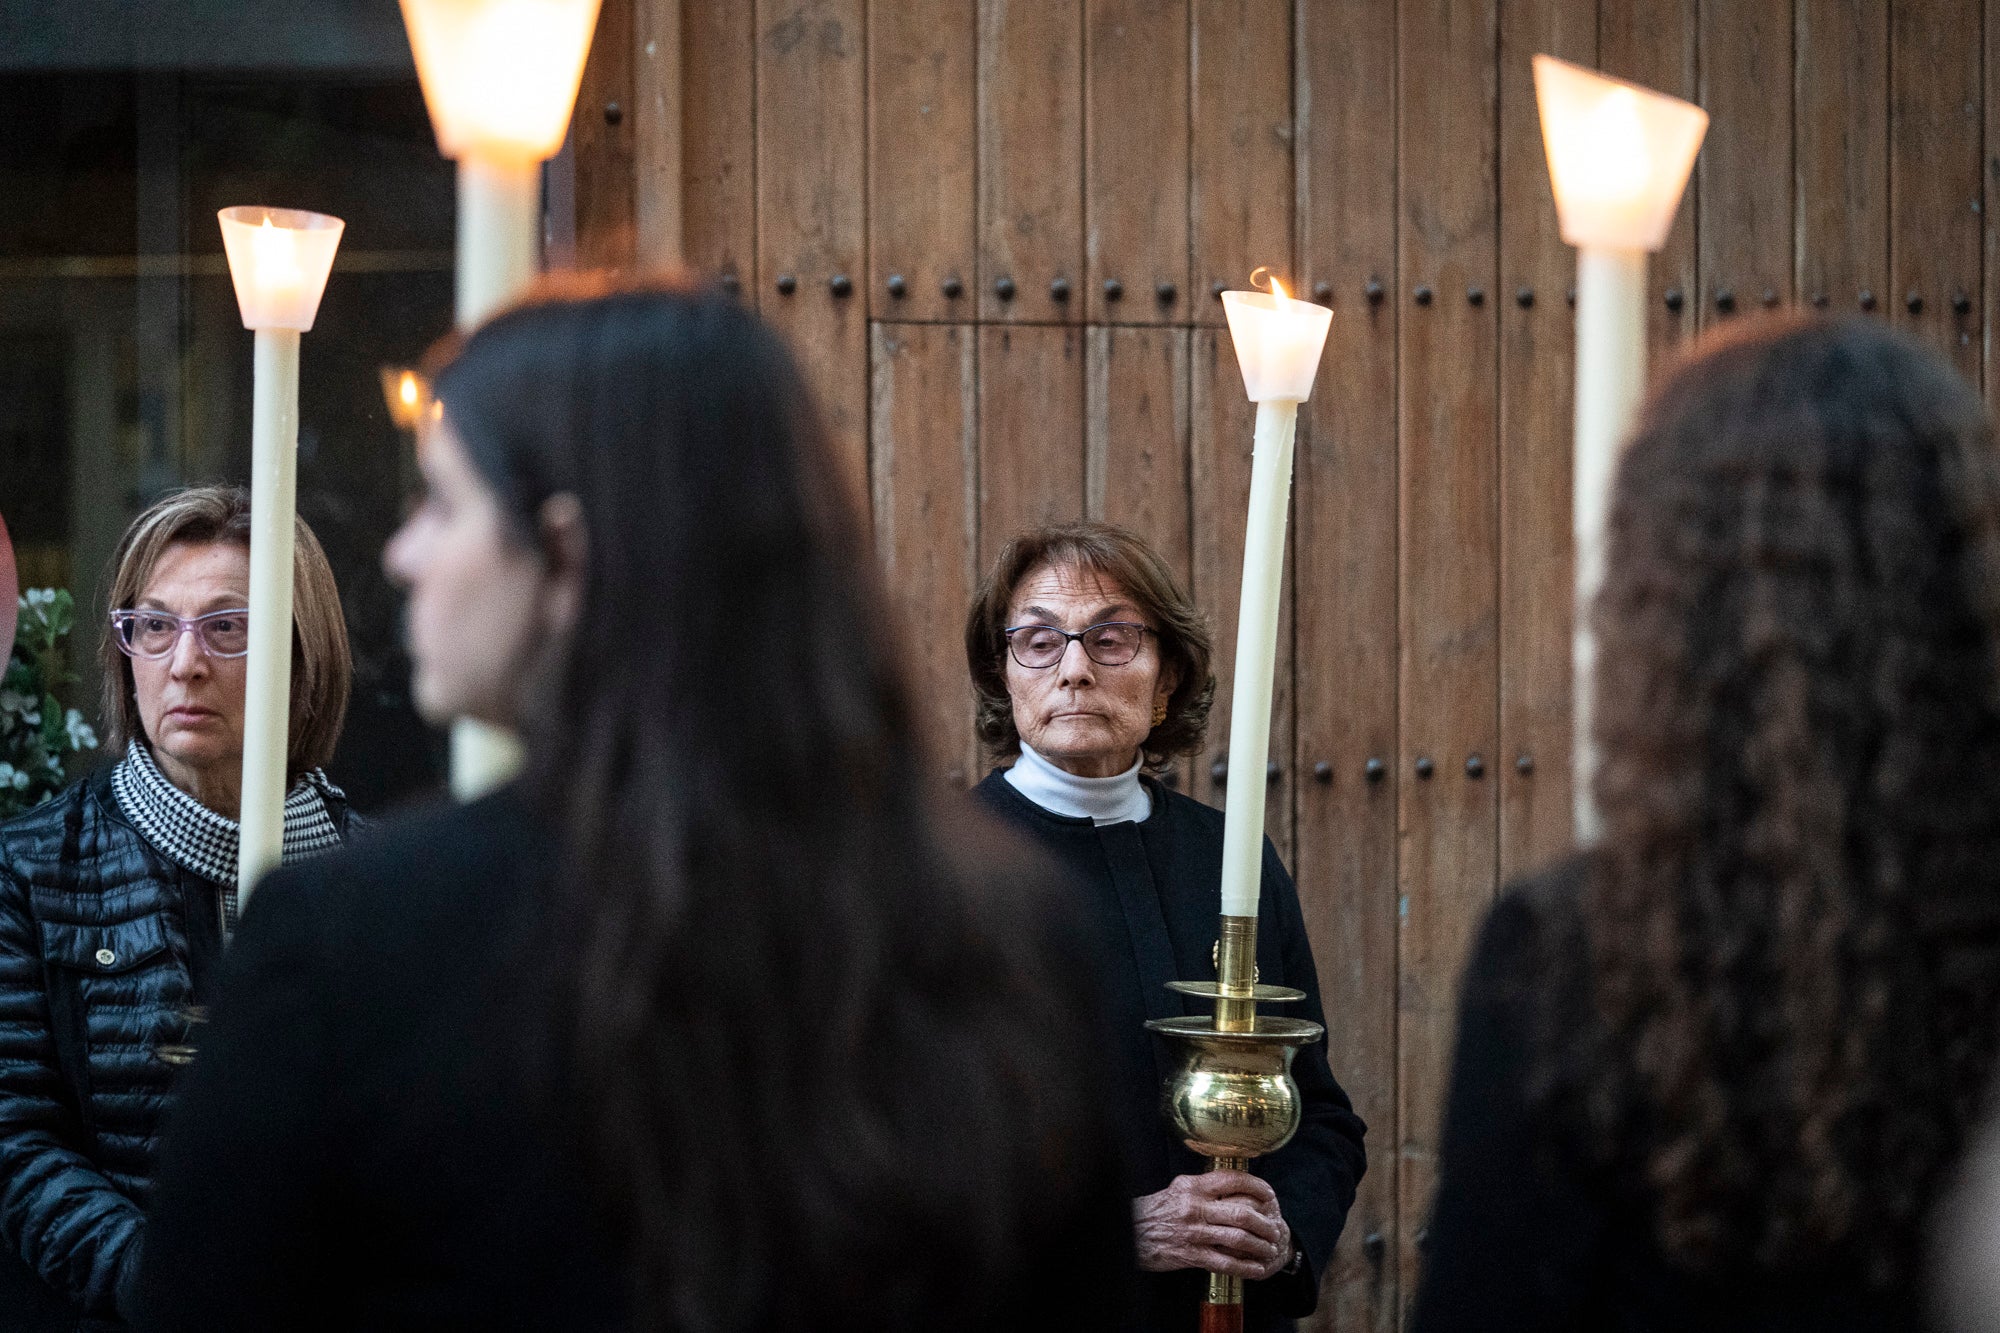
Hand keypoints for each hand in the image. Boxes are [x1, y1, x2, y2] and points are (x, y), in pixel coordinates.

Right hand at [1133, 1171, 1291, 1279]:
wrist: (1130, 1231)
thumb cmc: (1156, 1211)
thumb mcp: (1178, 1189)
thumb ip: (1203, 1186)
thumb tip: (1231, 1183)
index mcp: (1193, 1187)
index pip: (1232, 1180)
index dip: (1257, 1186)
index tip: (1270, 1194)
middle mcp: (1195, 1207)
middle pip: (1241, 1212)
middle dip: (1264, 1222)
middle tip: (1275, 1228)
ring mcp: (1194, 1233)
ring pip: (1237, 1238)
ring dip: (1259, 1246)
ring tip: (1270, 1249)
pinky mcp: (1190, 1255)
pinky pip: (1224, 1262)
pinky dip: (1244, 1267)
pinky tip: (1255, 1269)